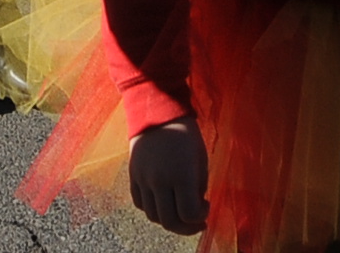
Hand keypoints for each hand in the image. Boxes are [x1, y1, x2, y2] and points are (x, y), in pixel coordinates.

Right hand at [126, 118, 208, 235]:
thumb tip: (195, 206)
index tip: (206, 206)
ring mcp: (143, 179)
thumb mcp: (200, 159)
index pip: (189, 214)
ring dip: (168, 219)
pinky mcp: (133, 175)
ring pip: (153, 216)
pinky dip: (152, 208)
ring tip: (178, 211)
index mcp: (181, 175)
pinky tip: (163, 200)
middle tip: (195, 221)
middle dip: (186, 227)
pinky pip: (140, 203)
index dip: (200, 217)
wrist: (157, 111)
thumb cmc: (185, 133)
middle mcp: (160, 181)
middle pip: (170, 221)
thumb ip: (198, 186)